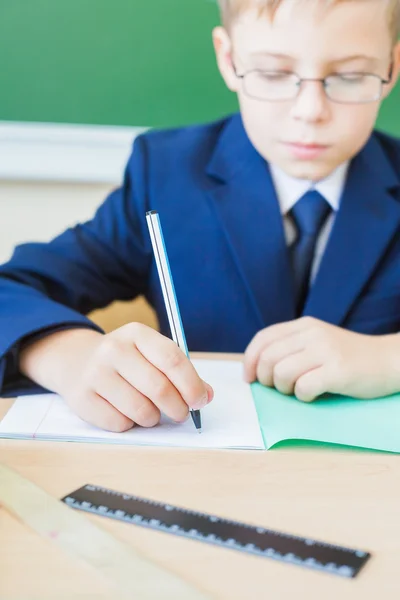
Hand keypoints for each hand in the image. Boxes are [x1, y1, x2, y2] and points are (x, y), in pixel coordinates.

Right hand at [20, 324, 212, 431]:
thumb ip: (180, 372)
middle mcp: (114, 350)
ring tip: (152, 413)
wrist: (77, 361)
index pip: (172, 359)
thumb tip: (206, 395)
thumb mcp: (151, 354)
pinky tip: (128, 413)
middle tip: (181, 414)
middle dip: (178, 408)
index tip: (200, 401)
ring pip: (140, 410)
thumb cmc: (127, 360)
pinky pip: (119, 423)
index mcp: (137, 334)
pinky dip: (131, 424)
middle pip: (158, 388)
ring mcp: (95, 374)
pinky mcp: (82, 398)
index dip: (192, 384)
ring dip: (154, 418)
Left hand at [243, 317, 399, 400]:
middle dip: (266, 378)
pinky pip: (303, 387)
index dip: (249, 360)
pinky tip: (314, 394)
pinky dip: (303, 396)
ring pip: (282, 373)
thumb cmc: (349, 357)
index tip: (250, 378)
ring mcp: (326, 351)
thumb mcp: (318, 341)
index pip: (263, 338)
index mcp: (304, 325)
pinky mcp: (338, 371)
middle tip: (279, 388)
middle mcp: (313, 334)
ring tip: (298, 390)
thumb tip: (257, 368)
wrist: (389, 360)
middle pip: (268, 357)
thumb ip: (292, 347)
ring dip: (284, 389)